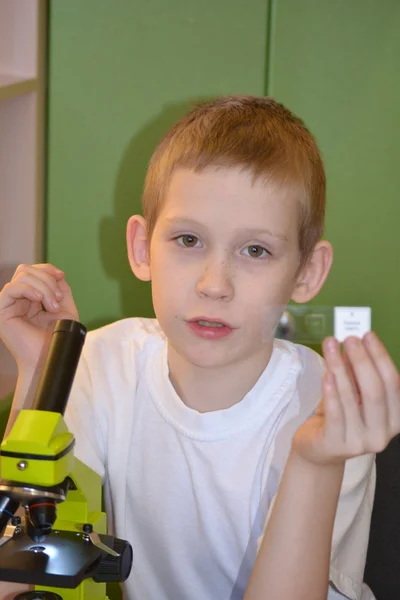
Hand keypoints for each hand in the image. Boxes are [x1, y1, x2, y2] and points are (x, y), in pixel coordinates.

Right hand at [0, 263, 78, 371]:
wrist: (50, 358)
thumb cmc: (57, 338)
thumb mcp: (65, 309)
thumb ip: (61, 289)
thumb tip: (56, 273)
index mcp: (29, 299)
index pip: (32, 272)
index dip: (47, 269)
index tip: (61, 276)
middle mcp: (16, 300)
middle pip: (26, 270)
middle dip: (47, 279)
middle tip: (58, 300)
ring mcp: (8, 305)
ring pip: (21, 276)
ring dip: (43, 287)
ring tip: (52, 306)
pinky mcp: (1, 312)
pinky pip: (11, 289)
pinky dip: (29, 290)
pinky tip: (40, 301)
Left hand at [293, 332, 399, 465]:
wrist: (318, 449)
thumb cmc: (340, 415)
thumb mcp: (352, 392)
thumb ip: (355, 370)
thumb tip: (354, 340)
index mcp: (395, 417)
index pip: (393, 383)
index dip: (381, 357)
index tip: (367, 335)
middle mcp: (383, 433)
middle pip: (376, 390)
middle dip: (362, 360)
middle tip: (349, 338)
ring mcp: (360, 442)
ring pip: (352, 399)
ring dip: (340, 368)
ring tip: (330, 346)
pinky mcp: (337, 444)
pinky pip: (335, 413)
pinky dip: (331, 392)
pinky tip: (326, 374)